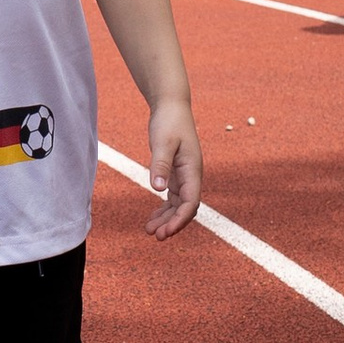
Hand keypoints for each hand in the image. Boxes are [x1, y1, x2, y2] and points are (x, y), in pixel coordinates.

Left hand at [141, 97, 201, 238]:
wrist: (171, 106)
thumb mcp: (163, 142)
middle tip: (155, 236)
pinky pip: (173, 197)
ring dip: (166, 219)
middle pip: (186, 208)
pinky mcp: (176, 172)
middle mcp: (192, 175)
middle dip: (172, 224)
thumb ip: (160, 165)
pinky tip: (153, 218)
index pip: (191, 203)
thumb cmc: (169, 122)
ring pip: (179, 205)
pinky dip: (164, 209)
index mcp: (193, 170)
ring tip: (150, 231)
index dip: (179, 220)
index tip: (166, 232)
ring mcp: (185, 175)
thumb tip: (158, 189)